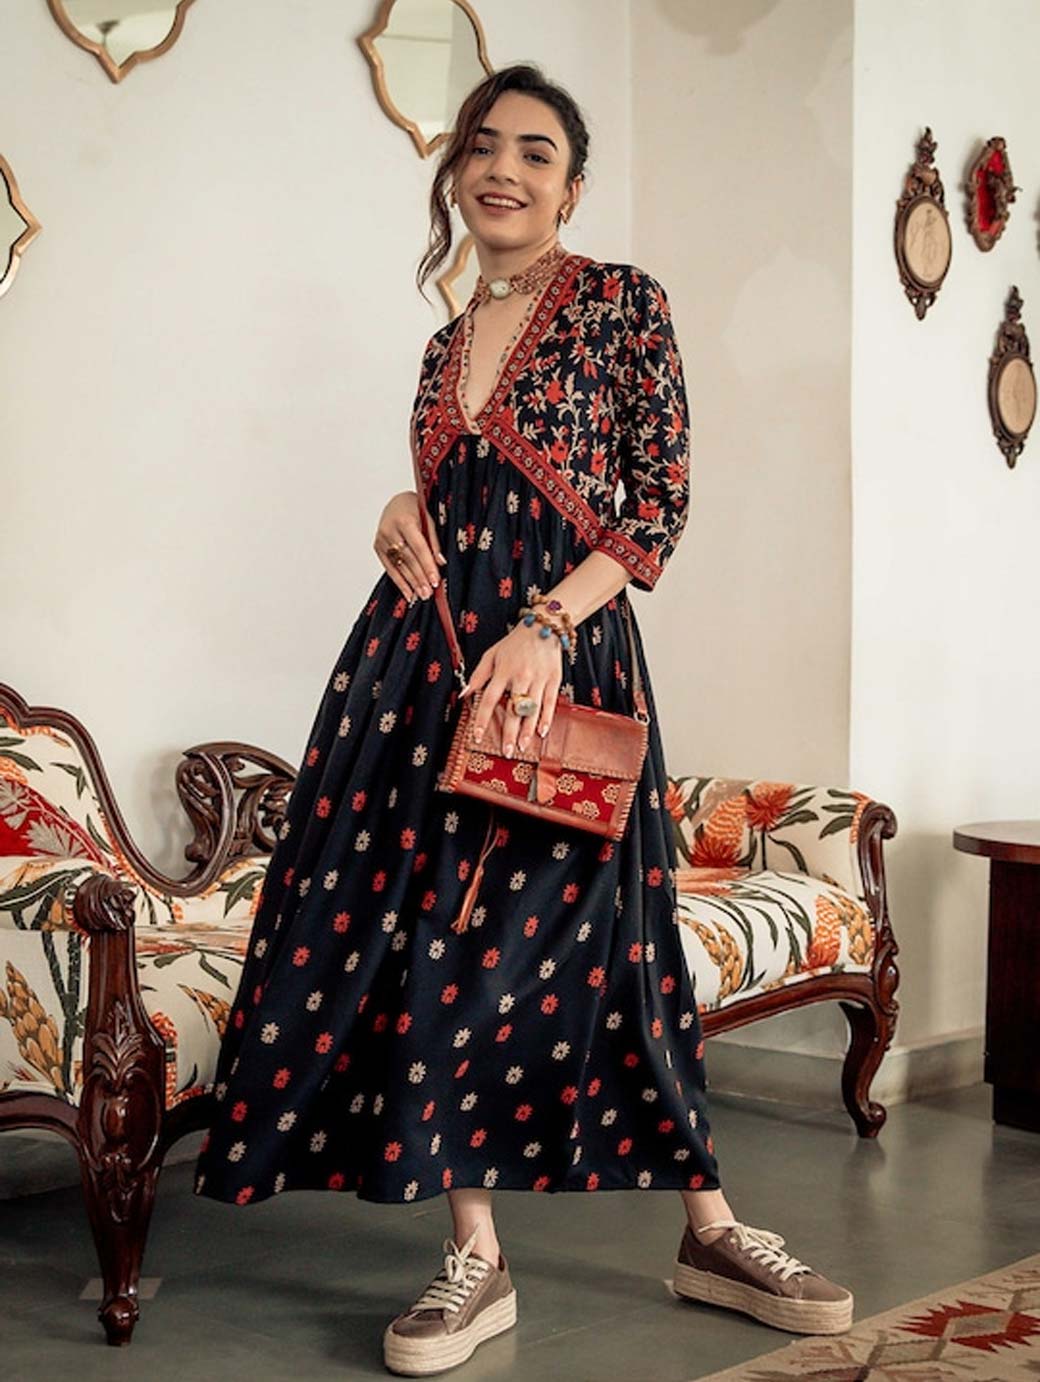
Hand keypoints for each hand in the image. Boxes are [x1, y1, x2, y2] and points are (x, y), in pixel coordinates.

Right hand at [375, 490, 446, 602]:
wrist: (396, 502)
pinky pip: (389, 568)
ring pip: (398, 566)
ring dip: (410, 583)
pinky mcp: (377, 547)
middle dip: (419, 578)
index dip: (427, 565)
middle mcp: (390, 530)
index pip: (418, 547)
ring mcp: (381, 539)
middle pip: (407, 559)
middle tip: (429, 593)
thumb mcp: (429, 519)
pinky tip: (408, 593)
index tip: (435, 581)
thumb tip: (440, 562)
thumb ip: (434, 540)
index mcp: (404, 520)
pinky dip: (399, 582)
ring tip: (421, 596)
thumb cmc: (416, 509)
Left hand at [459, 621, 563, 754]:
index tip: (476, 736)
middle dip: (510, 733)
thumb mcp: (492, 654)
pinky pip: (550, 703)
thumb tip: (465, 694)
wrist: (543, 627)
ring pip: (532, 710)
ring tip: (523, 748)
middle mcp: (521, 676)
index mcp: (503, 671)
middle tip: (507, 751)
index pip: (490, 699)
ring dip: (527, 731)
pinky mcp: (554, 680)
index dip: (482, 719)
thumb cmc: (514, 643)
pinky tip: (541, 732)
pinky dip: (546, 719)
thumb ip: (478, 675)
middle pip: (514, 709)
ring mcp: (539, 679)